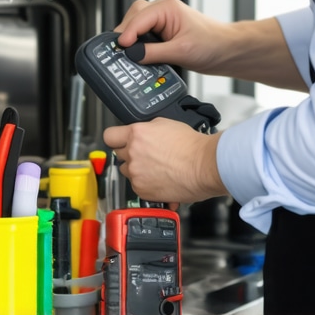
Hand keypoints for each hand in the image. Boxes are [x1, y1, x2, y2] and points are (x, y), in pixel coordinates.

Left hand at [103, 117, 227, 205]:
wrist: (204, 165)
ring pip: (128, 171)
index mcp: (137, 134)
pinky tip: (162, 178)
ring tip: (157, 168)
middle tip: (147, 155)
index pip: (110, 135)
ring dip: (138, 170)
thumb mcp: (167, 124)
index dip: (116, 138)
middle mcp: (133, 153)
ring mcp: (136, 173)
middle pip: (119, 154)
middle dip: (130, 154)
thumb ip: (148, 128)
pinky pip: (137, 186)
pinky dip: (147, 184)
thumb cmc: (192, 146)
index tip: (119, 140)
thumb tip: (142, 133)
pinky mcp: (142, 190)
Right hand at [115, 0, 231, 73]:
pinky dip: (139, 44)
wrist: (228, 51)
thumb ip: (153, 53)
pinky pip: (145, 35)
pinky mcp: (164, 34)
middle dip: (125, 33)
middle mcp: (163, 11)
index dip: (126, 33)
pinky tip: (138, 55)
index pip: (138, 18)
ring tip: (127, 54)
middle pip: (133, 17)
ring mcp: (163, 21)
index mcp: (167, 8)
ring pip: (137, 25)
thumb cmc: (213, 44)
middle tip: (120, 51)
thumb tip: (132, 54)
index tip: (120, 47)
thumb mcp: (180, 51)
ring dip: (132, 38)